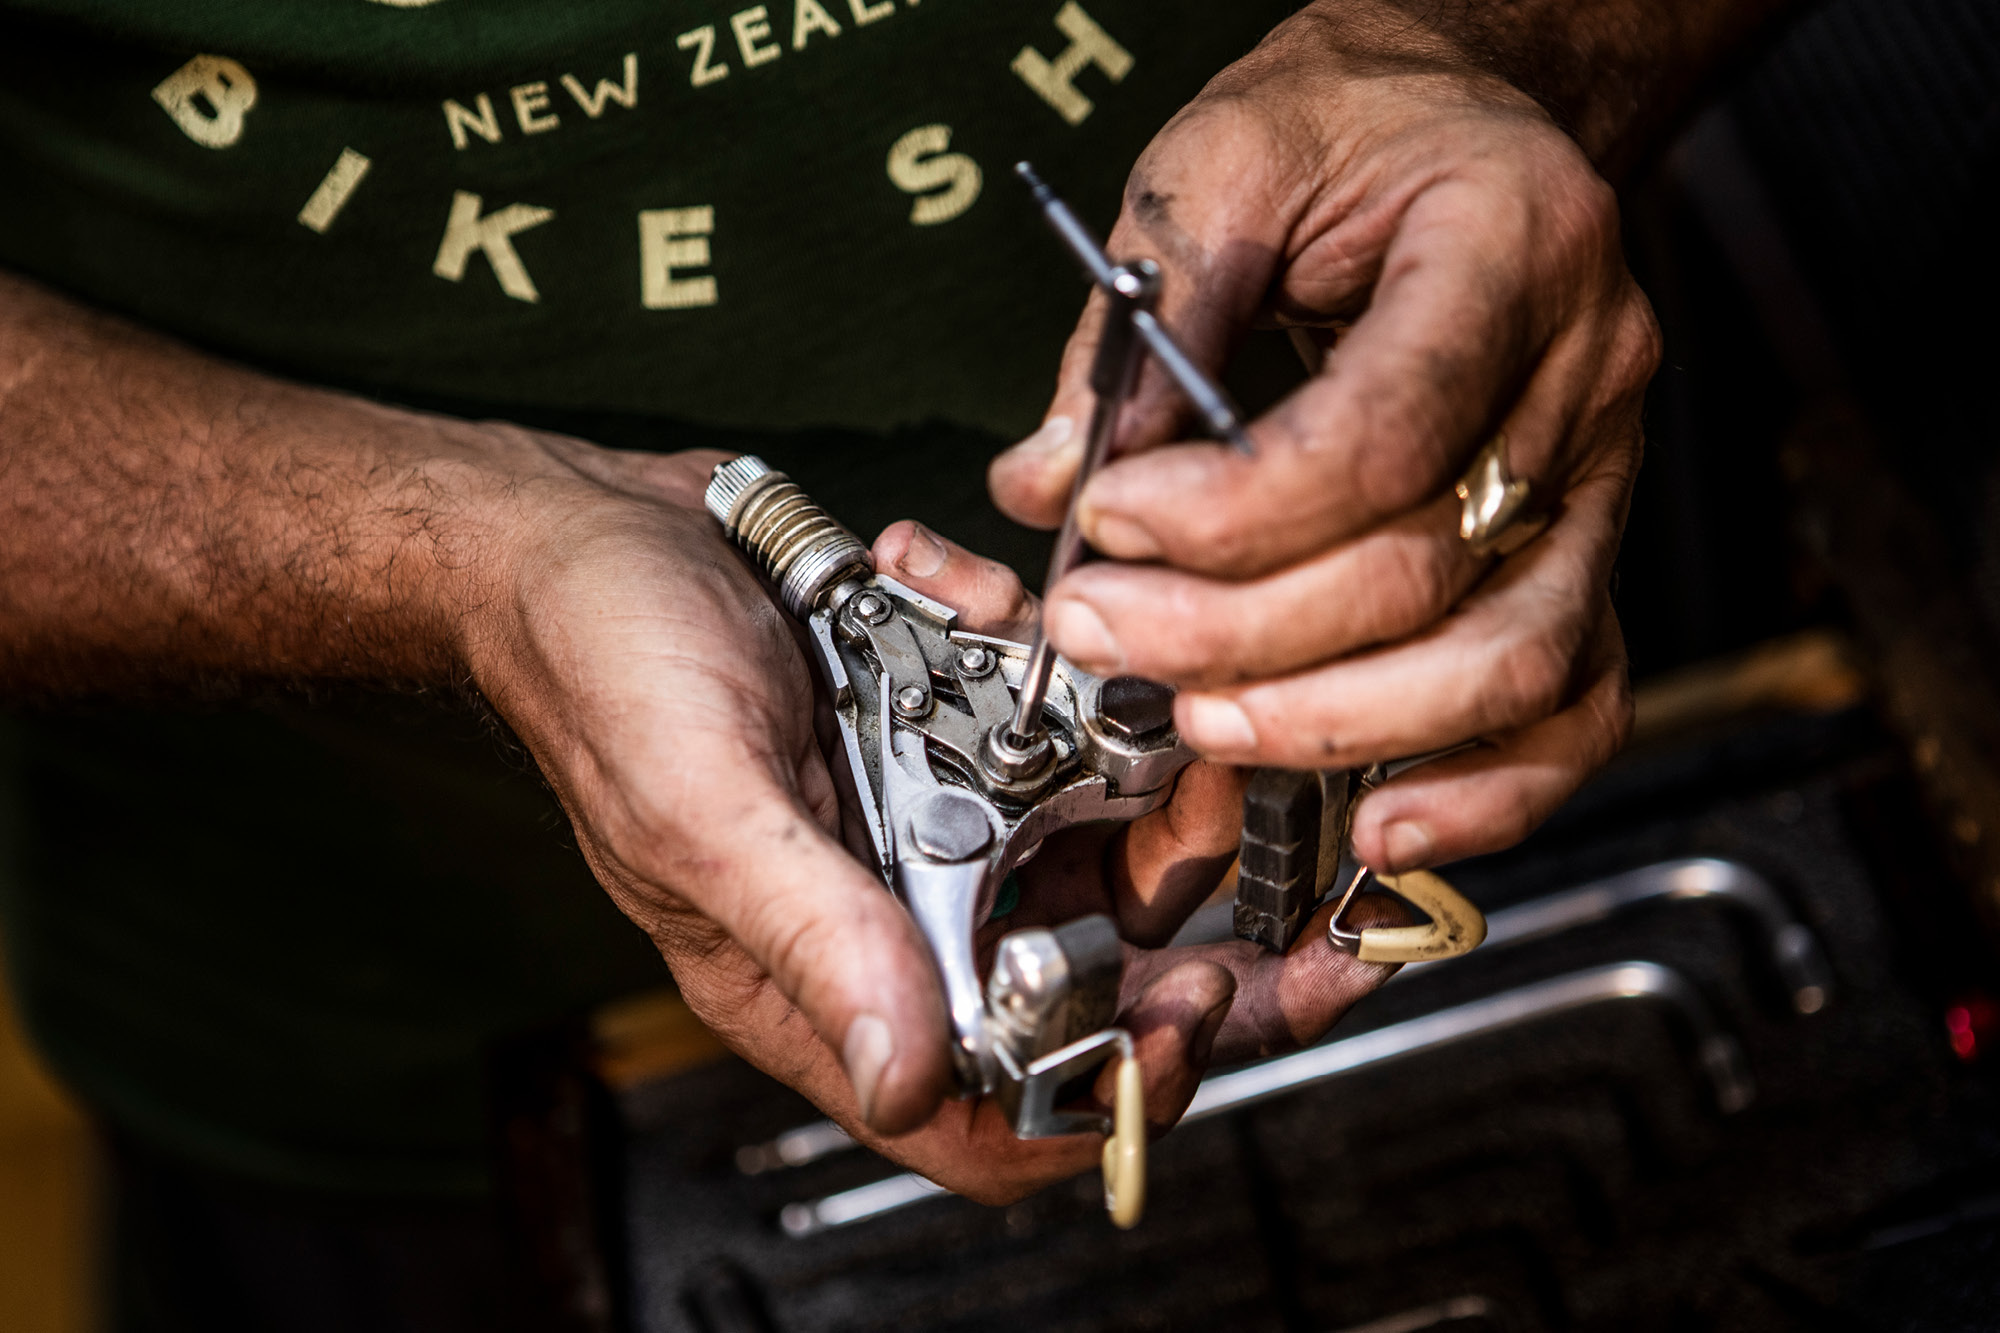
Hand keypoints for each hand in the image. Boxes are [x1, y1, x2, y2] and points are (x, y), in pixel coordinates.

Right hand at [471, 450, 1393, 1203]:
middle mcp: (897, 913)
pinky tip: (959, 589)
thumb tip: (905, 1081)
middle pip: (1091, 967)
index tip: (1204, 1002)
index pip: (998, 1107)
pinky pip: (1045, 714)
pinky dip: (1034, 648)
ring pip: (1096, 830)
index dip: (1117, 1088)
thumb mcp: (704, 812)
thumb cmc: (602, 671)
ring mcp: (930, 818)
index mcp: (832, 979)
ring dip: (1125, 745)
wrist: (579, 530)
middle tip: (1222, 801)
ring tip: (1111, 669)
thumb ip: (817, 942)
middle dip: (1176, 887)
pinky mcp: (945, 725)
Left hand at [990, 1, 1656, 873]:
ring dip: (1343, 725)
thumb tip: (1046, 484)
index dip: (1230, 514)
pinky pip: (1575, 699)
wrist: (1465, 117)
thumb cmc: (1352, 127)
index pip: (1381, 435)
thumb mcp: (1222, 163)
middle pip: (1429, 569)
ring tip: (1205, 723)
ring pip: (1514, 659)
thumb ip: (1137, 330)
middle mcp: (1584, 375)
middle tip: (1105, 633)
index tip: (1106, 521)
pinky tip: (1381, 820)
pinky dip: (1489, 787)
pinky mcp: (1580, 549)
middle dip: (1242, 634)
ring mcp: (1600, 478)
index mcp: (1510, 248)